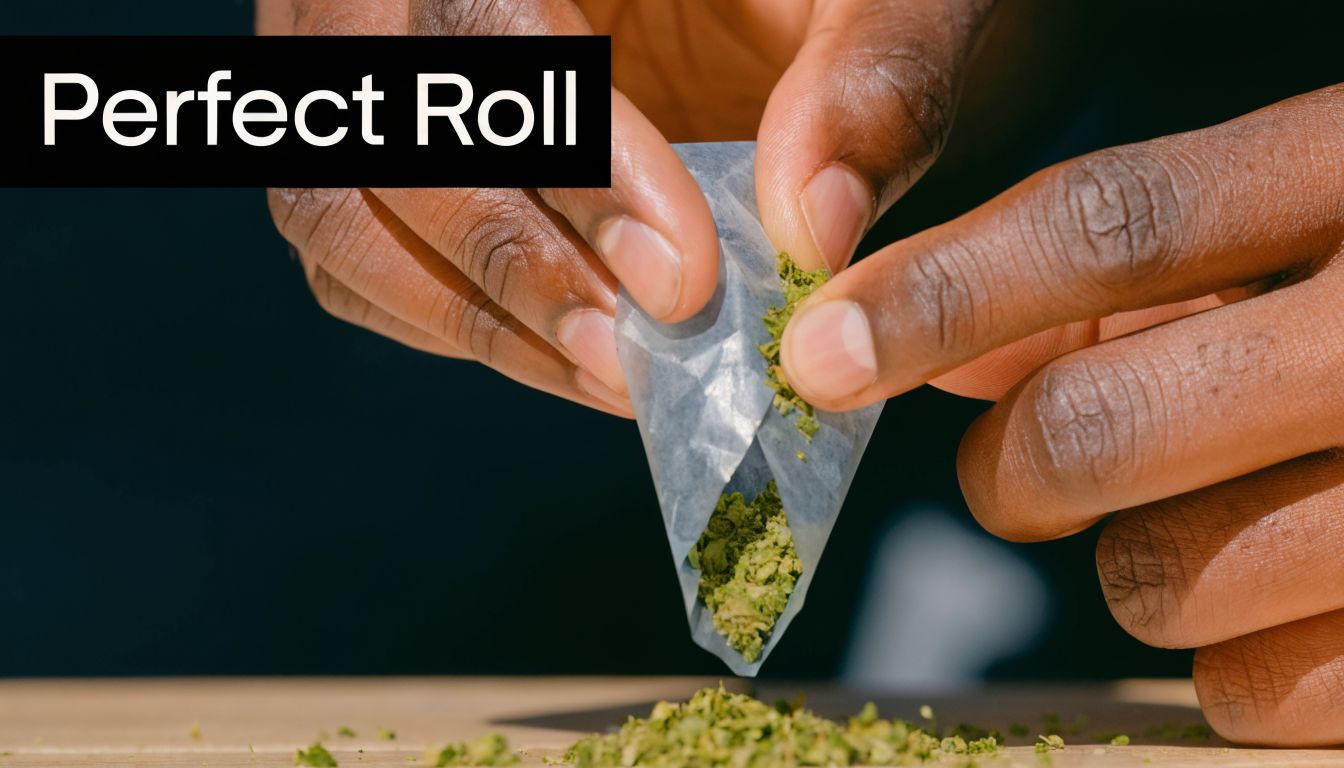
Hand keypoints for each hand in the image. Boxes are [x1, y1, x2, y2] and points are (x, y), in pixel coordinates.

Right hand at [259, 0, 996, 412]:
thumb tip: (814, 227)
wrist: (768, 3)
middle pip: (377, 118)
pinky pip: (356, 250)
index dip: (567, 154)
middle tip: (632, 351)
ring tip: (612, 371)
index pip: (476, 17)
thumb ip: (873, 82)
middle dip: (507, 251)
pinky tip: (567, 353)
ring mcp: (374, 58)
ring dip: (473, 309)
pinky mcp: (387, 145)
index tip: (679, 275)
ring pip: (336, 201)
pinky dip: (453, 320)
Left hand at [780, 85, 1343, 744]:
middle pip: (1091, 429)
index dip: (935, 296)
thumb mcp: (1286, 223)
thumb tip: (933, 337)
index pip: (1106, 228)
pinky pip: (1244, 690)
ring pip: (1153, 578)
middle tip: (1024, 470)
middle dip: (1014, 470)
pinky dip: (1221, 658)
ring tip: (1204, 517)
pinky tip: (1274, 592)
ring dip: (1131, 561)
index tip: (821, 355)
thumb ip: (1116, 268)